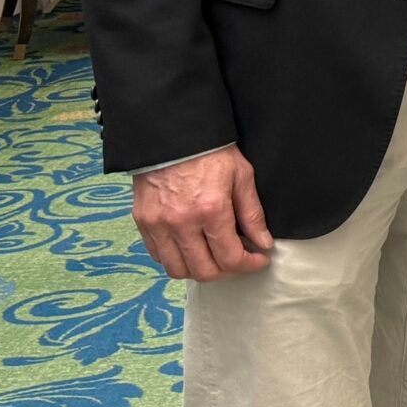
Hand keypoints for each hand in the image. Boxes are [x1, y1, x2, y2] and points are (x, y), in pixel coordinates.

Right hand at [132, 145, 273, 280]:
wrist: (171, 134)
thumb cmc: (211, 152)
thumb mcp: (242, 176)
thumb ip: (252, 214)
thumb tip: (263, 243)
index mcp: (210, 211)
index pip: (230, 258)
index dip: (249, 265)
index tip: (259, 259)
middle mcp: (181, 223)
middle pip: (204, 271)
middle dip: (227, 271)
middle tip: (239, 260)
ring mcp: (158, 225)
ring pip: (178, 270)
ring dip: (200, 270)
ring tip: (215, 257)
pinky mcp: (142, 222)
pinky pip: (158, 255)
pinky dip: (177, 258)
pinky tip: (192, 247)